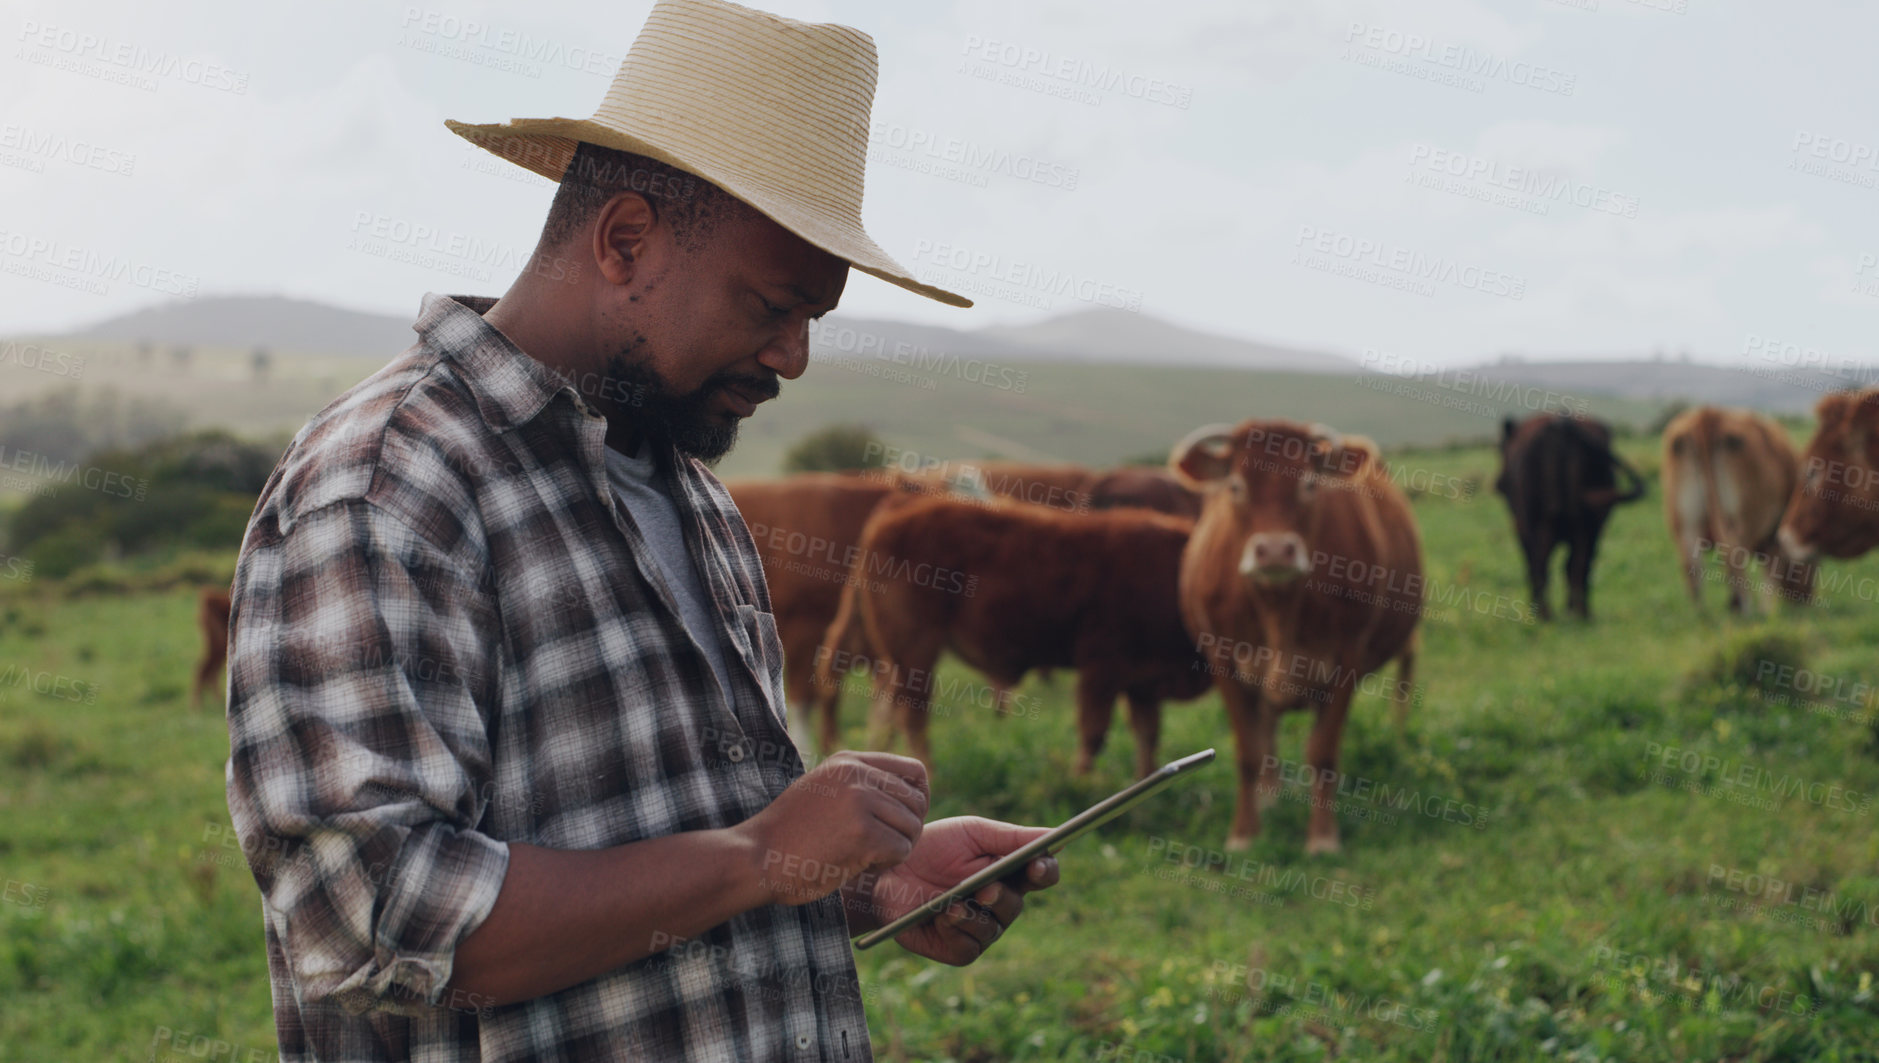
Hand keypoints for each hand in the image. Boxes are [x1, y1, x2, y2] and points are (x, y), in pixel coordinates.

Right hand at [733, 751, 928, 906]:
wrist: (755, 856)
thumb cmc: (788, 835)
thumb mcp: (822, 791)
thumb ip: (859, 785)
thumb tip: (913, 795)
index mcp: (849, 762)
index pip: (914, 771)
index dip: (919, 799)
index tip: (904, 821)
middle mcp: (857, 774)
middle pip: (917, 801)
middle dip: (907, 830)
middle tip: (881, 848)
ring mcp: (860, 801)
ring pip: (912, 827)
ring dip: (895, 849)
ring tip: (865, 856)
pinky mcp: (863, 832)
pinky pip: (901, 850)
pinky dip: (886, 865)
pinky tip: (860, 865)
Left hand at [849, 816, 1060, 964]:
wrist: (886, 872)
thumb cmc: (932, 847)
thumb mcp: (972, 834)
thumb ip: (1011, 837)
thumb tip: (1053, 837)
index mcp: (1008, 872)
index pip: (1041, 875)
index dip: (1045, 871)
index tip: (1037, 865)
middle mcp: (998, 903)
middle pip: (1017, 905)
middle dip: (1003, 896)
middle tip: (986, 889)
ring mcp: (979, 928)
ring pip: (993, 929)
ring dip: (976, 915)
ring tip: (955, 903)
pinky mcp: (957, 948)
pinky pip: (969, 947)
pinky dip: (957, 930)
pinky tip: (942, 917)